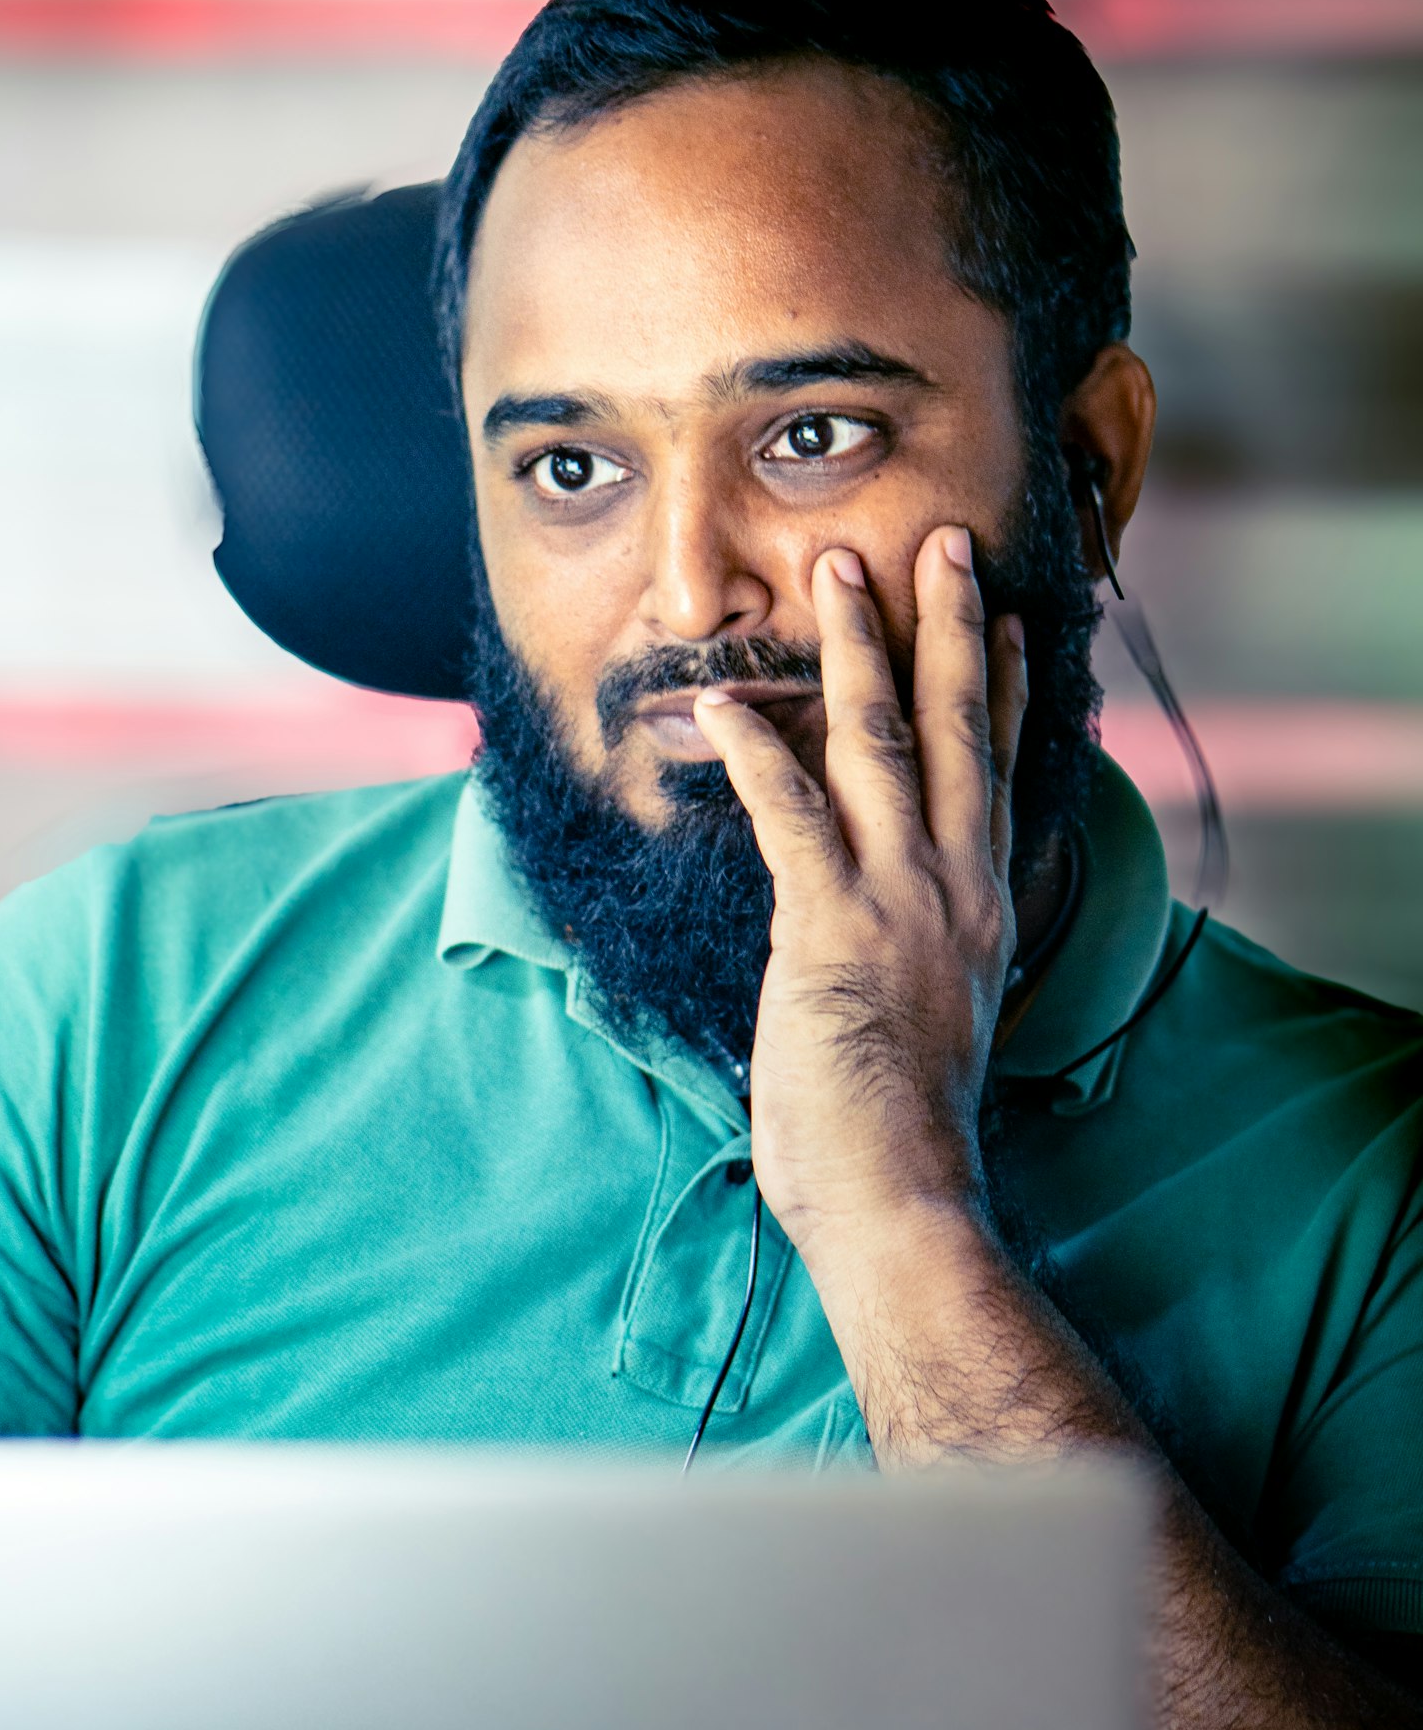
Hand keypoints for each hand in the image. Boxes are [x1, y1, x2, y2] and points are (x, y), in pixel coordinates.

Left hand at [693, 525, 1025, 1292]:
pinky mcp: (833, 924)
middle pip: (960, 727)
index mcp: (983, 907)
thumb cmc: (903, 1129)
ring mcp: (899, 898)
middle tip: (941, 544)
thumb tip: (900, 941)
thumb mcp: (938, 1023)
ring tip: (835, 571)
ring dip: (856, 649)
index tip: (1008, 617)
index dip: (1004, 686)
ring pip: (885, 742)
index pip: (1003, 770)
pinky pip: (791, 814)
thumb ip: (922, 959)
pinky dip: (754, 752)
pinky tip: (721, 700)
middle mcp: (956, 886)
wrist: (901, 1185)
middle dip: (947, 626)